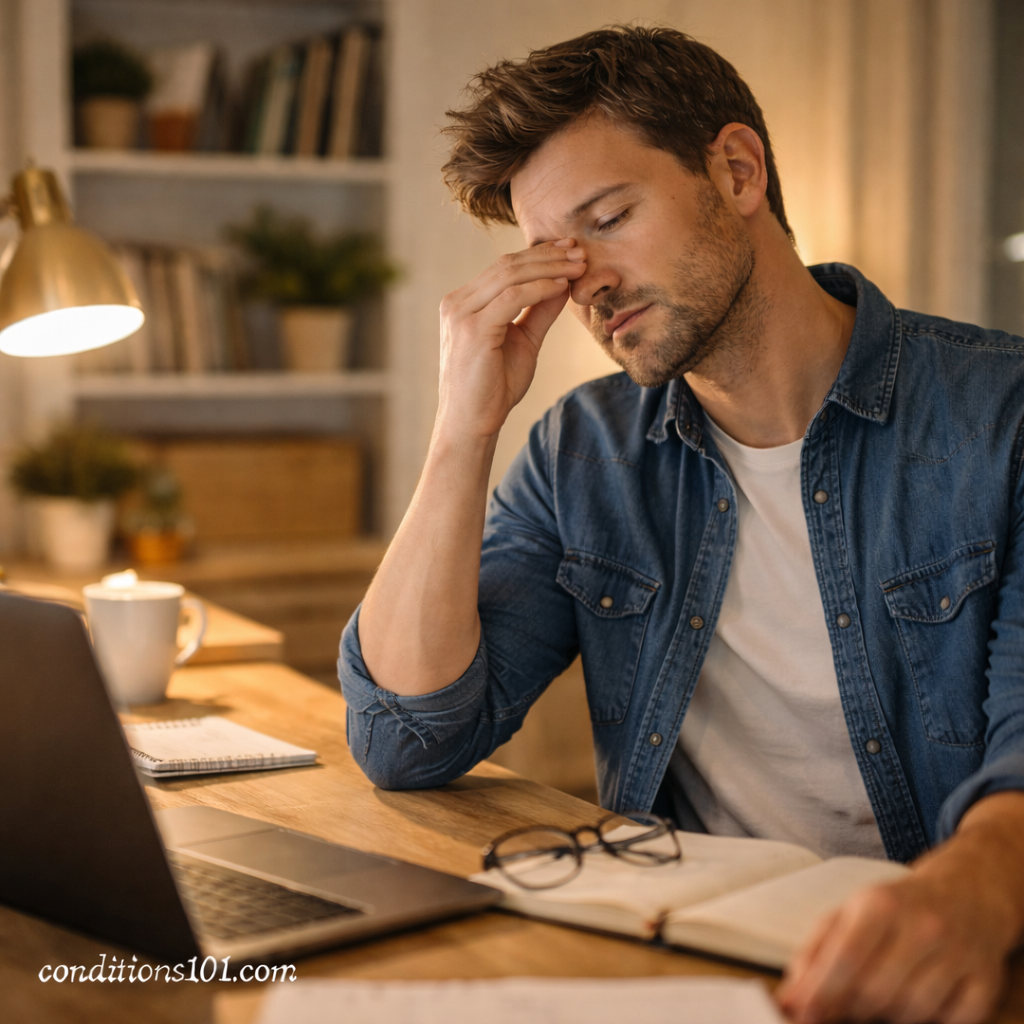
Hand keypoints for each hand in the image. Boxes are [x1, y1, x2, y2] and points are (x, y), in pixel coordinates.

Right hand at [436, 239, 585, 439]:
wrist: (471, 424)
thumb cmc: (493, 389)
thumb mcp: (523, 342)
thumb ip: (539, 312)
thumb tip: (563, 284)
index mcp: (463, 303)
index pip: (504, 268)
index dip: (539, 255)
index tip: (570, 250)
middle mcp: (457, 303)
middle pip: (507, 265)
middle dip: (548, 256)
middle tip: (580, 251)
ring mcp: (461, 315)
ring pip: (509, 275)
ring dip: (549, 267)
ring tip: (578, 265)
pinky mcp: (472, 330)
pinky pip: (511, 298)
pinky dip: (540, 289)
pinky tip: (563, 287)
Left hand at [777, 793, 1023, 1023]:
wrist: (967, 891)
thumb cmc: (897, 908)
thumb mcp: (849, 914)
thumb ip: (815, 953)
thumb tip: (790, 999)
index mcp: (881, 904)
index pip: (846, 959)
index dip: (822, 993)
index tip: (803, 1014)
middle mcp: (923, 925)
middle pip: (876, 993)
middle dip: (853, 1007)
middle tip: (846, 1003)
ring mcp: (959, 953)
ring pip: (912, 1012)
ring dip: (889, 1015)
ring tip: (883, 995)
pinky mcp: (986, 979)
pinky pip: (953, 1023)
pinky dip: (932, 1021)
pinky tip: (922, 999)